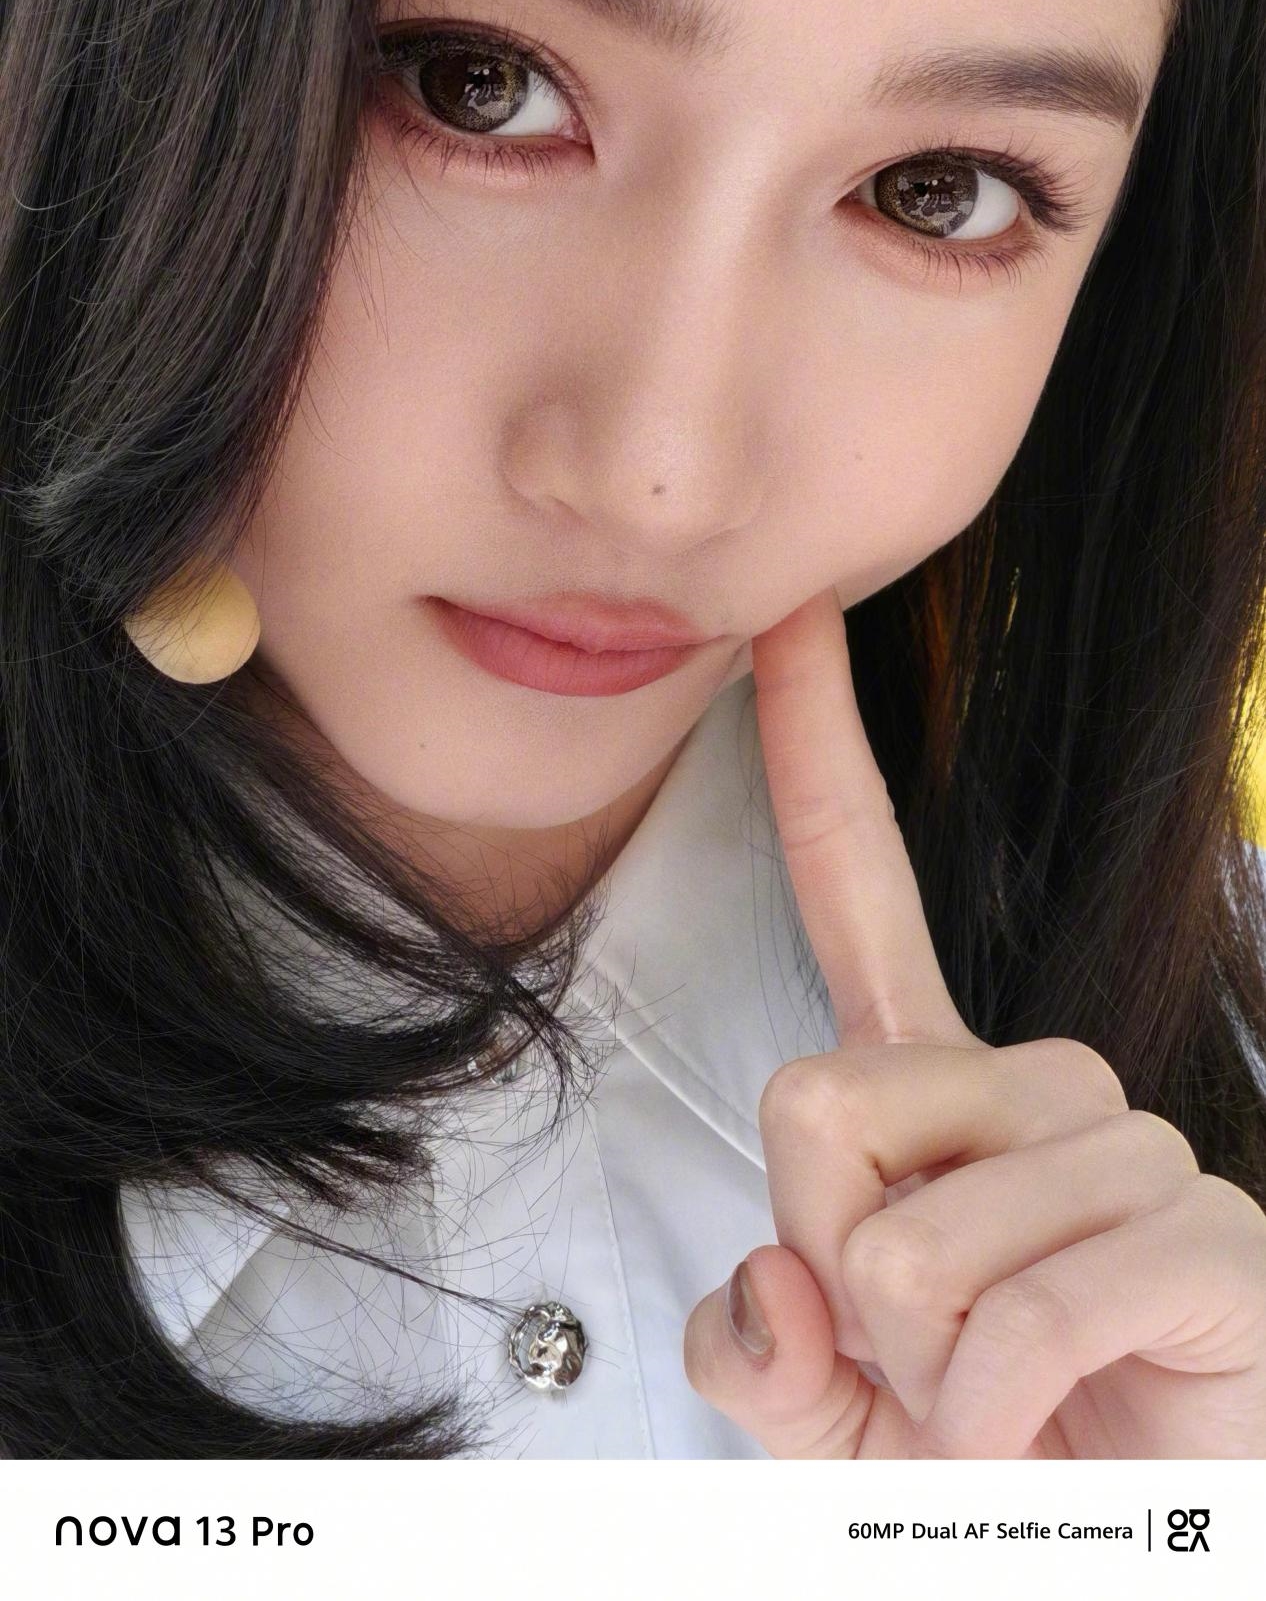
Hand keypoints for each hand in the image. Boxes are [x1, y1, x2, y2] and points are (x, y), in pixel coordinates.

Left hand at [683, 586, 1265, 1456]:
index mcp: (937, 1095)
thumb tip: (770, 1281)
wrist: (1119, 1551)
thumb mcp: (828, 1408)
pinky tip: (1042, 1430)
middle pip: (820, 1098)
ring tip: (998, 1396)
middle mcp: (1037, 1087)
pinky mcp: (1207, 1235)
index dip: (813, 754)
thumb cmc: (993, 1463)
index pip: (861, 891)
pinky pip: (1021, 1313)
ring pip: (912, 1233)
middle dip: (833, 1263)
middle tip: (924, 1349)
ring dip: (920, 1362)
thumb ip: (759, 1347)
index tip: (790, 621)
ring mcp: (1131, 1151)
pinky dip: (992, 1413)